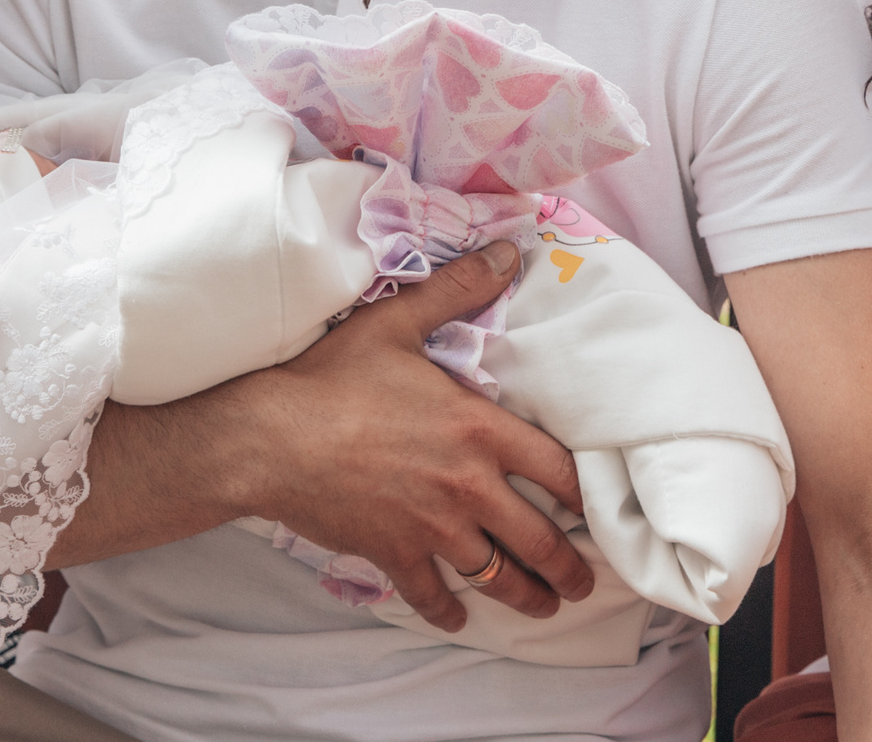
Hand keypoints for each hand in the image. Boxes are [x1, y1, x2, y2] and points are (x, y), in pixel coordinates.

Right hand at [227, 240, 595, 632]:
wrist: (270, 438)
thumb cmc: (333, 378)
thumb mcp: (397, 323)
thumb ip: (457, 290)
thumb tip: (509, 251)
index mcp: (479, 430)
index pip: (557, 470)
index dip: (586, 494)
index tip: (601, 511)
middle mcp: (467, 487)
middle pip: (538, 539)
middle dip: (568, 568)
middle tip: (583, 583)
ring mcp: (432, 528)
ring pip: (496, 576)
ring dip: (525, 597)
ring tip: (545, 607)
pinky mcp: (393, 554)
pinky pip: (431, 595)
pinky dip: (447, 611)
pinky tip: (456, 618)